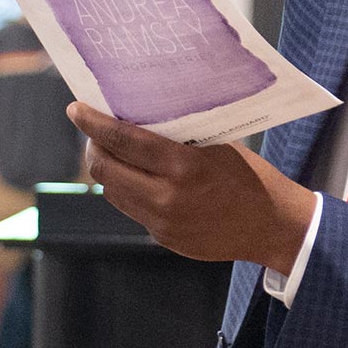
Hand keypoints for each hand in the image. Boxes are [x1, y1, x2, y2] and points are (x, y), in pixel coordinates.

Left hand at [67, 104, 316, 271]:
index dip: (93, 124)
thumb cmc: (247, 175)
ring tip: (112, 153)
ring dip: (108, 171)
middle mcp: (168, 197)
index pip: (123, 141)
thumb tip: (134, 118)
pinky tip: (138, 178)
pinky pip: (133, 209)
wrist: (271, 225)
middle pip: (106, 170)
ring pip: (113, 192)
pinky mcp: (163, 238)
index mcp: (183, 166)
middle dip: (93, 148)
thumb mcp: (215, 145)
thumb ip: (175, 138)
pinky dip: (128, 190)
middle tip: (93, 133)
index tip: (76, 109)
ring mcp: (163, 222)